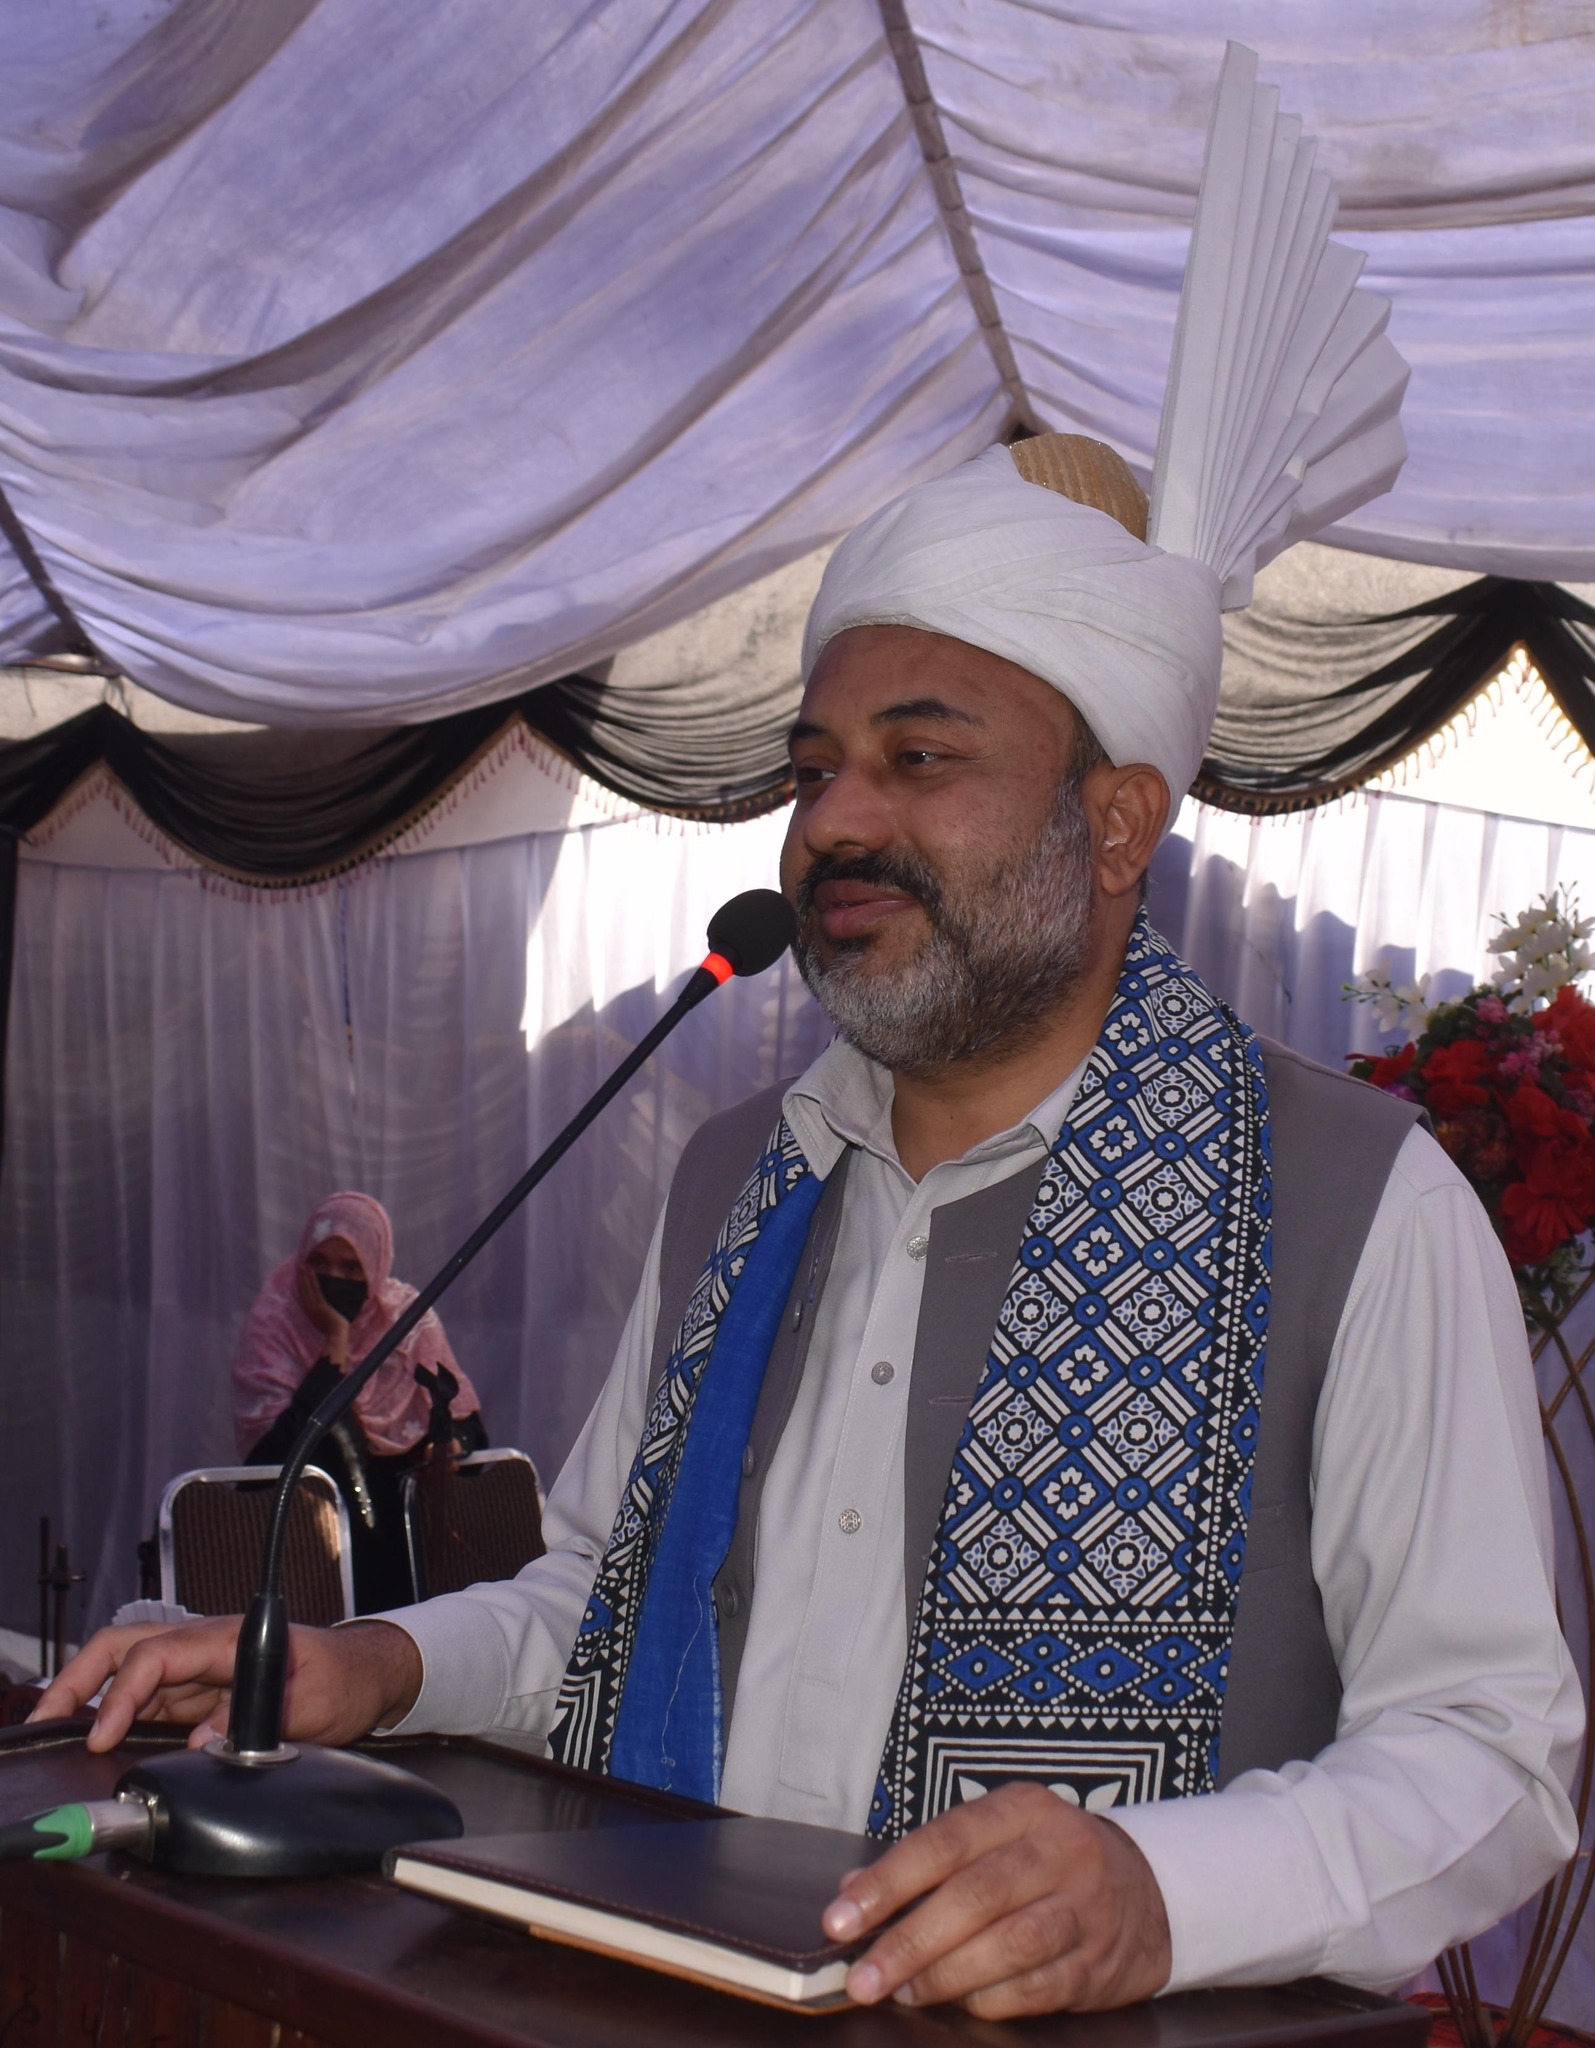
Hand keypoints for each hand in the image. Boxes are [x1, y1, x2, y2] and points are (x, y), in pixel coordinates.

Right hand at [27, 1617, 422, 1754]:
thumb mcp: (312, 1705)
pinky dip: (112, 1710)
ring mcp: (198, 1667)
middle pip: (124, 1646)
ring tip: (53, 1729)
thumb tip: (200, 1744)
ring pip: (127, 1668)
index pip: (158, 1655)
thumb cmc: (343, 1678)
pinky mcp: (198, 1691)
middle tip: (46, 1721)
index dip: (123, 1695)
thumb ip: (256, 1722)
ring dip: (87, 1694)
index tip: (101, 1736)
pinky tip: (92, 1735)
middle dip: (78, 1679)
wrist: (364, 1673)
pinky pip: (146, 1695)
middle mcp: (205, 1646)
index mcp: (229, 1639)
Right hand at [297, 1262, 350, 1368]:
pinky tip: (312, 1273)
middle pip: (304, 1289)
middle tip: (301, 1265)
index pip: (305, 1294)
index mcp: (311, 1310)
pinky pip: (315, 1290)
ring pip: (308, 1288)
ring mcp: (315, 1306)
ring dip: (306, 1276)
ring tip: (304, 1266)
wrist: (335, 1337)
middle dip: (302, 1277)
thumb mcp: (326, 1317)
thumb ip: (326, 1309)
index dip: (303, 1283)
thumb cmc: (333, 1329)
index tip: (302, 1274)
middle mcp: (310, 1307)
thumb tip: (329, 1303)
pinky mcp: (320, 1305)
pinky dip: (312, 1281)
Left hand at [822, 1783, 1170, 2017]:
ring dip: (946, 1976)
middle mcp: (1058, 1850)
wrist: (1149, 1892)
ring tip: (903, 1992)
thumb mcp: (995, 1838)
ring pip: (1008, 1944)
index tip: (840, 1920)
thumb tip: (851, 1893)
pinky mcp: (1099, 1963)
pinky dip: (989, 2000)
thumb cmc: (1047, 1861)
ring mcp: (1085, 1907)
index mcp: (1022, 1808)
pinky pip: (1036, 1988)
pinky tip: (957, 2004)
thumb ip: (927, 1862)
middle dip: (910, 1941)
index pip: (944, 1842)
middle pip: (975, 1896)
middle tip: (862, 1978)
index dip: (887, 1882)